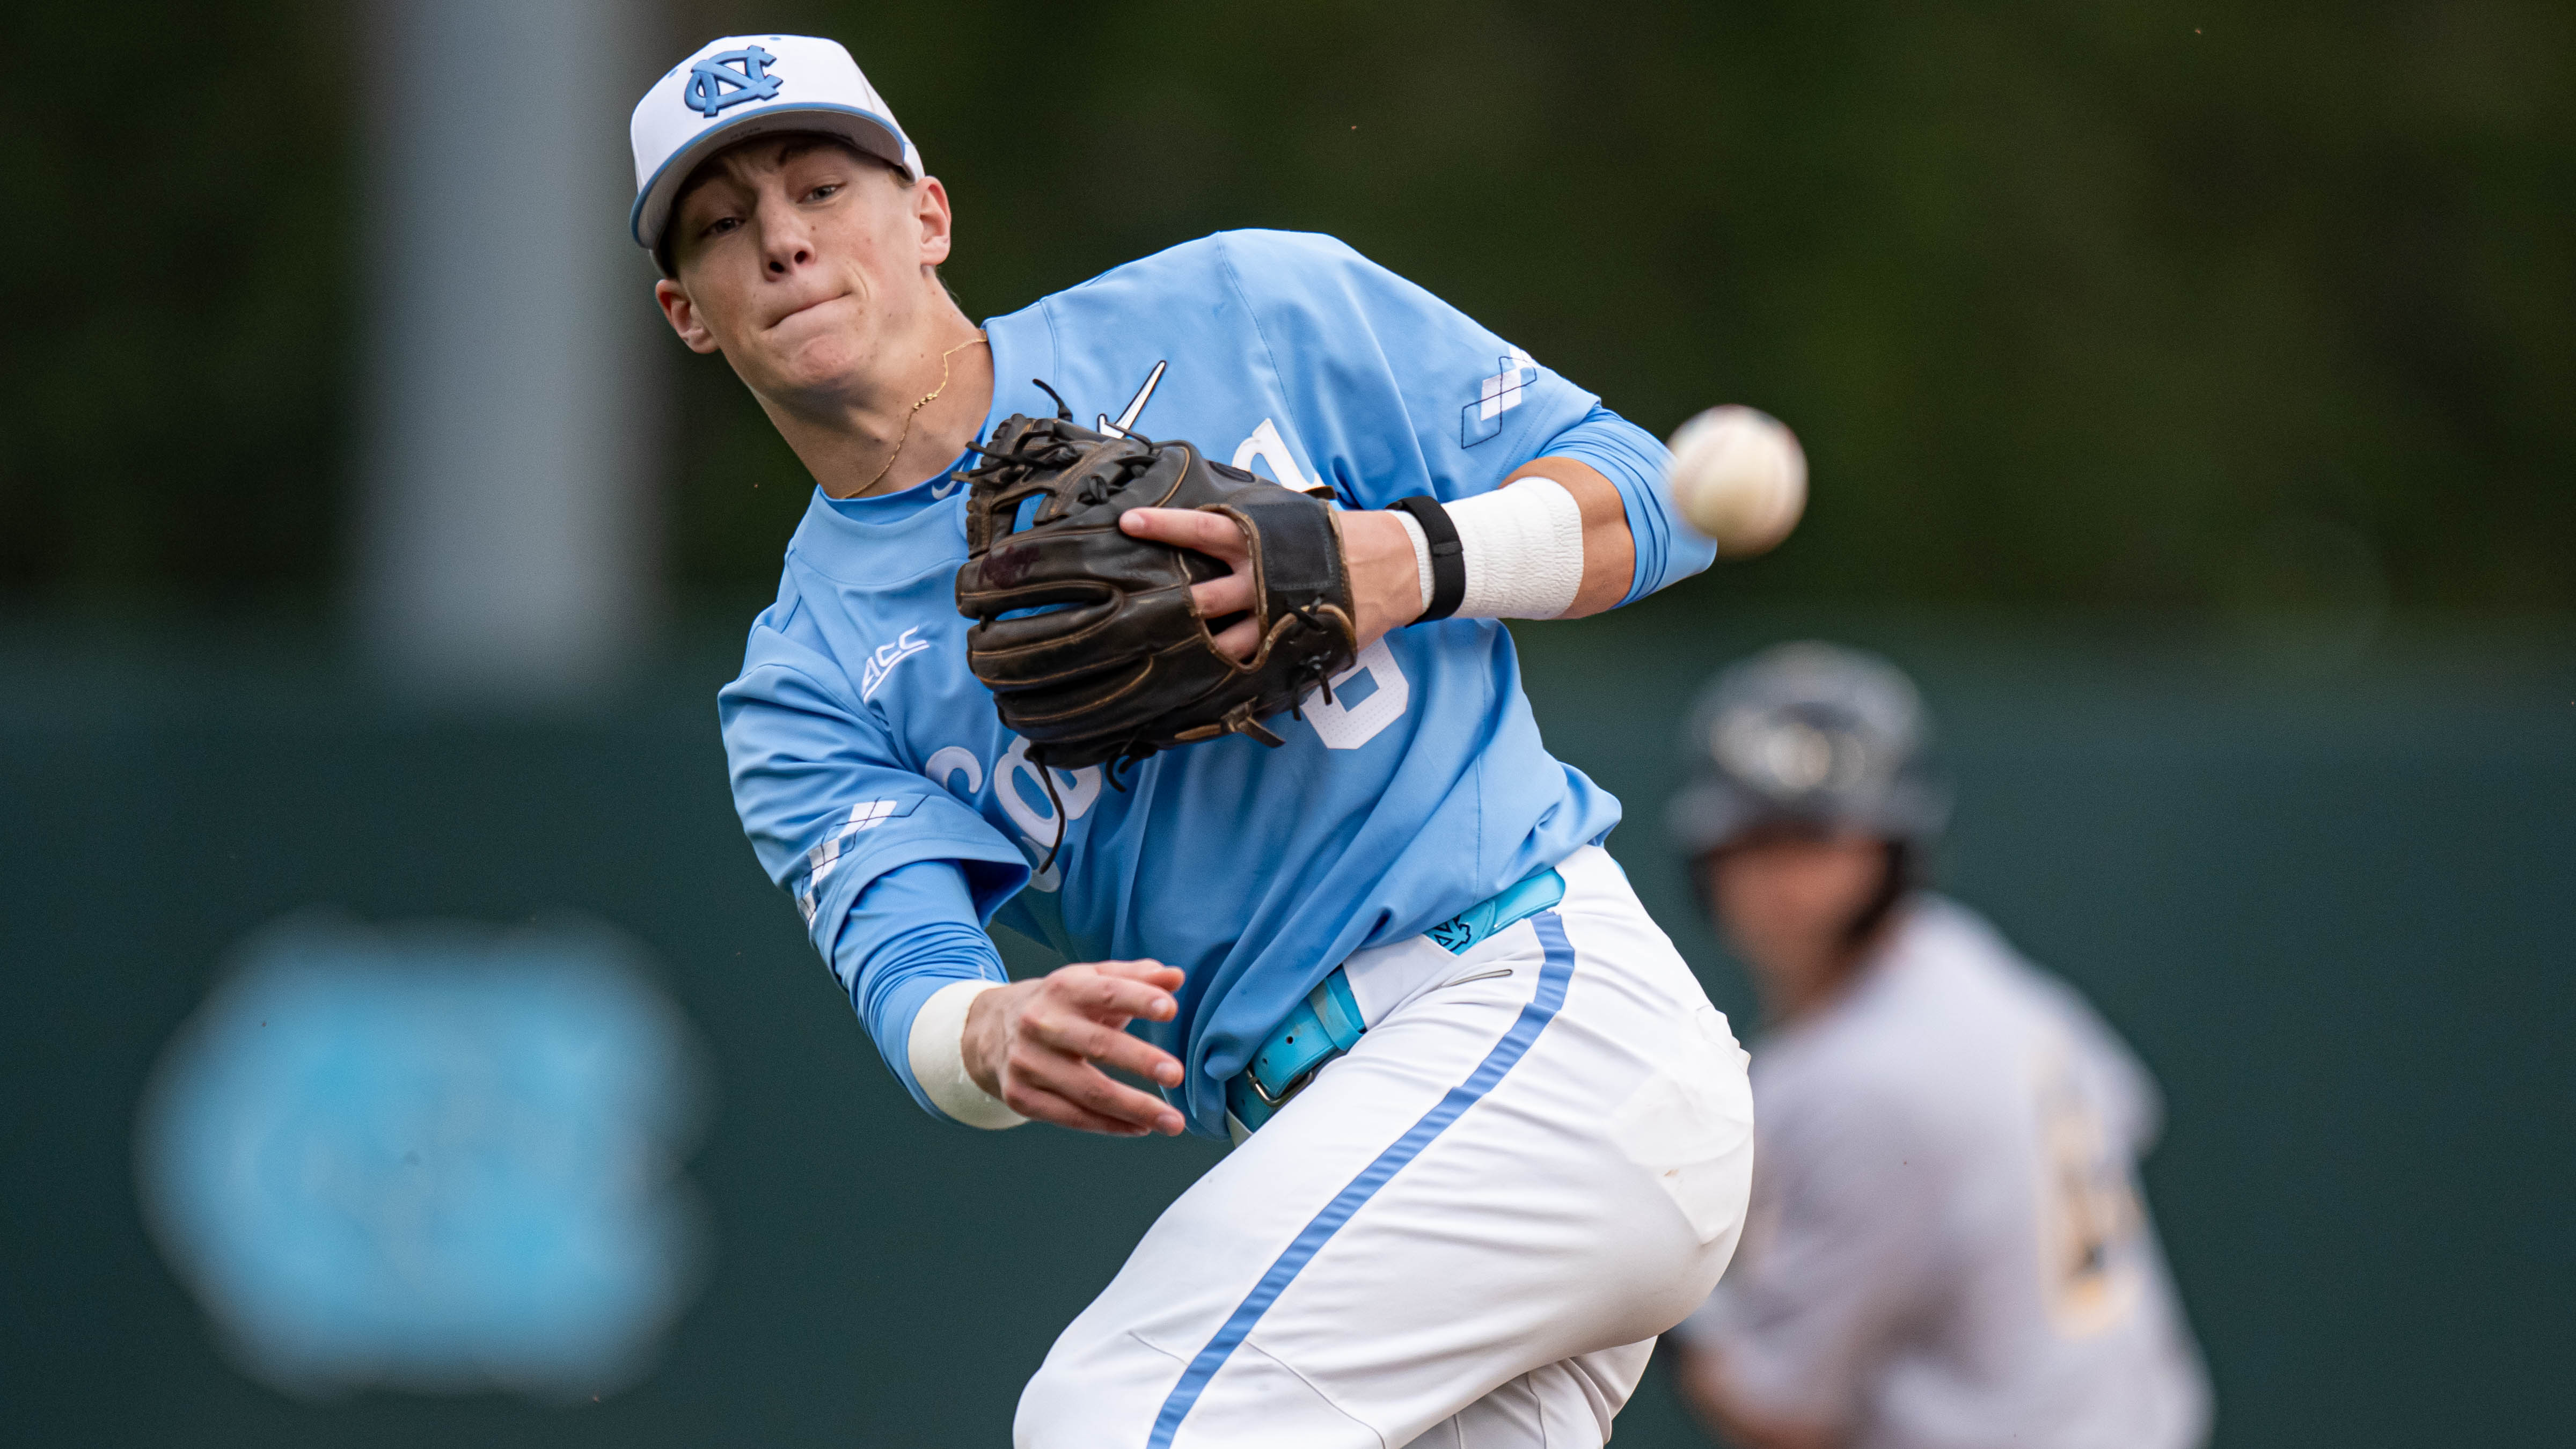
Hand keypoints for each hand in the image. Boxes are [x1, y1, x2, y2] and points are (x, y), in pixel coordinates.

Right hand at [961, 960, 1188, 1135]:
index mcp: (1063, 988)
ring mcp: (1028, 1063)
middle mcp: (1041, 1024)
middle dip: (1140, 1060)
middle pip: (1097, 1045)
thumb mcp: (1090, 981)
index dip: (1138, 999)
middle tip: (1176, 1073)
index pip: (1106, 992)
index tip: (1170, 1009)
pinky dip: (1110, 1125)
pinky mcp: (1021, 1097)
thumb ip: (1135, 978)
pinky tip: (1140, 1128)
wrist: (990, 1030)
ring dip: (1135, 1108)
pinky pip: (1072, 1117)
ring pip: (1088, 1091)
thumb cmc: (1057, 1006)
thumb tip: (1175, 977)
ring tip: (1172, 1121)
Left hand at [1119, 506, 1422, 658]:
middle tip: (1129, 618)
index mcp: (1258, 543)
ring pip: (1226, 645)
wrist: (1394, 566)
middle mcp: (1261, 582)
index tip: (1127, 523)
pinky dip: (1230, 681)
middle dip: (1170, 610)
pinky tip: (1200, 694)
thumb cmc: (1334, 538)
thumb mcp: (1288, 519)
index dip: (1163, 527)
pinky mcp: (1293, 648)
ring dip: (1194, 654)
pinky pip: (1255, 670)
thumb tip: (1201, 519)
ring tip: (1154, 665)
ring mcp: (1276, 621)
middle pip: (1204, 600)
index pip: (1202, 531)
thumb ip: (1246, 522)